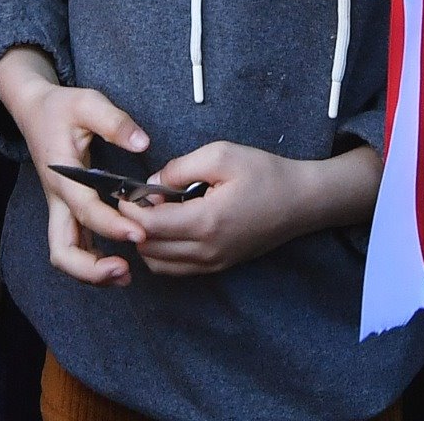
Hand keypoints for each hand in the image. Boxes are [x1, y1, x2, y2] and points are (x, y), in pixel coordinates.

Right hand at [0, 48, 149, 286]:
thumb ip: (114, 122)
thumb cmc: (60, 107)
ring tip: (125, 274)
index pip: (86, 210)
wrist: (33, 110)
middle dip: (91, 269)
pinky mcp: (66, 210)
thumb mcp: (87, 102)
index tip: (139, 233)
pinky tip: (118, 262)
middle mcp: (58, 199)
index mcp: (62, 176)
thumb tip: (142, 143)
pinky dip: (92, 261)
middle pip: (62, 251)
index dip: (112, 227)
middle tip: (125, 270)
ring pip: (66, 255)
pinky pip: (75, 245)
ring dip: (91, 272)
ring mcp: (60, 208)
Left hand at [119, 140, 380, 276]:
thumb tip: (151, 183)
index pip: (148, 227)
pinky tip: (168, 224)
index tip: (122, 190)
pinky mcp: (219, 266)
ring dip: (147, 241)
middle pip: (149, 250)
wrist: (302, 202)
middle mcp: (206, 252)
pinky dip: (162, 251)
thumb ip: (179, 168)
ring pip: (160, 265)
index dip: (128, 210)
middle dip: (133, 226)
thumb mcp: (220, 155)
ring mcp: (213, 264)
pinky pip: (177, 268)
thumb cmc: (264, 173)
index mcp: (206, 223)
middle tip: (134, 198)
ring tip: (152, 210)